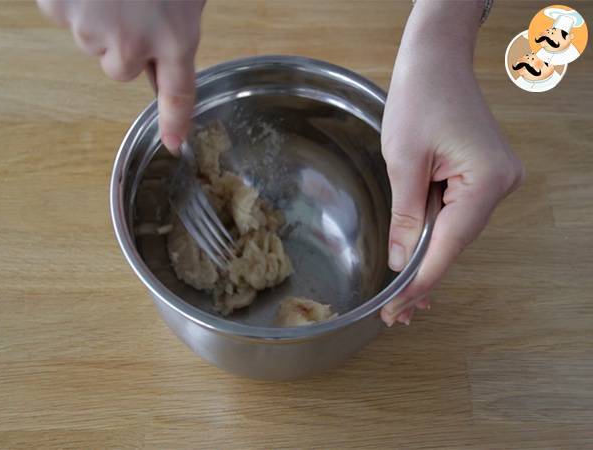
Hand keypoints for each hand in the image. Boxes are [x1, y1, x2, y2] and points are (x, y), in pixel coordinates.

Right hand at [37, 0, 204, 152]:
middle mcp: (133, 43)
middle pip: (121, 68)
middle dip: (124, 44)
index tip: (175, 144)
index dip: (176, 121)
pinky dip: (73, 0)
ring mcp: (91, 28)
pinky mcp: (58, 8)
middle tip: (130, 5)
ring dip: (99, 18)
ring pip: (92, 41)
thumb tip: (161, 61)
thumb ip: (176, 27)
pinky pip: (65, 16)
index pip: (179, 93)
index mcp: (175, 36)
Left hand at [380, 1, 523, 325]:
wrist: (434, 61)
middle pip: (456, 242)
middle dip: (424, 276)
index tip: (400, 309)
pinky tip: (418, 259)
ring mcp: (494, 179)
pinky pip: (455, 213)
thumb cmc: (419, 99)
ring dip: (428, 259)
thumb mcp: (403, 162)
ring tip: (404, 298)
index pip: (450, 244)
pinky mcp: (480, 174)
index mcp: (487, 180)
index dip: (422, 280)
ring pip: (454, 231)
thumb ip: (406, 217)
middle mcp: (500, 184)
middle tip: (398, 314)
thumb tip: (404, 262)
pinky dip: (434, 234)